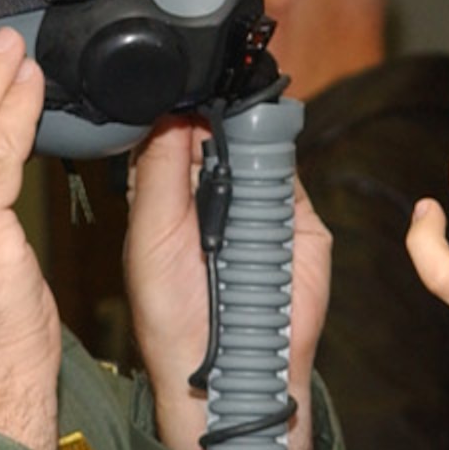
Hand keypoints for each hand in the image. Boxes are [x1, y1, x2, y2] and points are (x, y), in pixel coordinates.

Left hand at [125, 118, 330, 449]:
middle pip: (223, 128)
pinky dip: (281, 162)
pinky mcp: (298, 219)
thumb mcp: (150, 237)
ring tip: (241, 118)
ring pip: (262, 144)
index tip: (181, 79)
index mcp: (170, 192)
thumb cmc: (174, 316)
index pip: (176, 129)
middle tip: (217, 87)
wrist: (229, 369)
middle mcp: (215, 191)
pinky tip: (266, 155)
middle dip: (220, 108)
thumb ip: (157, 174)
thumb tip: (171, 111)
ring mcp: (259, 203)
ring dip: (252, 129)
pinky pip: (292, 177)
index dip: (180, 103)